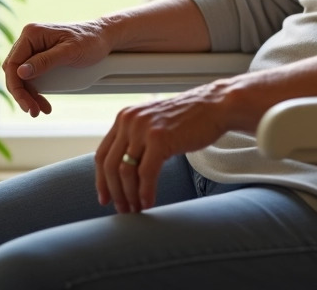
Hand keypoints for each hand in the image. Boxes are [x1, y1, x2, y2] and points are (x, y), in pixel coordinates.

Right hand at [2, 21, 110, 117]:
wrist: (104, 38)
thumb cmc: (90, 40)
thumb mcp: (69, 52)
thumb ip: (45, 61)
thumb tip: (21, 72)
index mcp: (32, 33)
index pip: (13, 63)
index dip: (16, 86)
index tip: (26, 103)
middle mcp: (30, 39)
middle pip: (14, 71)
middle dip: (22, 94)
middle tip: (33, 110)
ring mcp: (34, 48)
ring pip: (21, 76)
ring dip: (28, 94)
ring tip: (39, 109)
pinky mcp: (40, 57)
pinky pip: (31, 76)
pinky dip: (35, 91)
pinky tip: (42, 102)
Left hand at [94, 80, 245, 212]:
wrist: (215, 106)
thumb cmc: (189, 119)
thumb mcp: (154, 124)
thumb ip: (137, 140)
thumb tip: (124, 172)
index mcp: (125, 118)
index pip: (102, 154)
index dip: (100, 181)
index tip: (105, 199)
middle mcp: (129, 121)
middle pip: (110, 166)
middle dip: (115, 192)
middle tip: (122, 210)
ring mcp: (143, 129)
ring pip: (125, 172)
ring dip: (129, 196)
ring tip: (136, 209)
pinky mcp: (159, 139)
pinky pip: (146, 173)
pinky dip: (145, 192)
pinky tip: (148, 203)